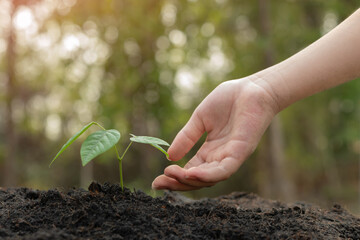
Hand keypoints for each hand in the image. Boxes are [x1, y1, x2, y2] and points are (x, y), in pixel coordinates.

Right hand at [152, 76, 278, 190]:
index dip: (174, 177)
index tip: (157, 180)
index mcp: (210, 151)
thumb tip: (169, 155)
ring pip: (210, 178)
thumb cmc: (229, 100)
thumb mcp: (200, 119)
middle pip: (198, 179)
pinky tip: (192, 173)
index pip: (190, 170)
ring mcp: (230, 156)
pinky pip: (224, 169)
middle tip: (159, 184)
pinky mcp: (241, 152)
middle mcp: (219, 158)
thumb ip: (187, 137)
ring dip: (190, 180)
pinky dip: (208, 174)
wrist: (252, 88)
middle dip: (178, 184)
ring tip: (172, 176)